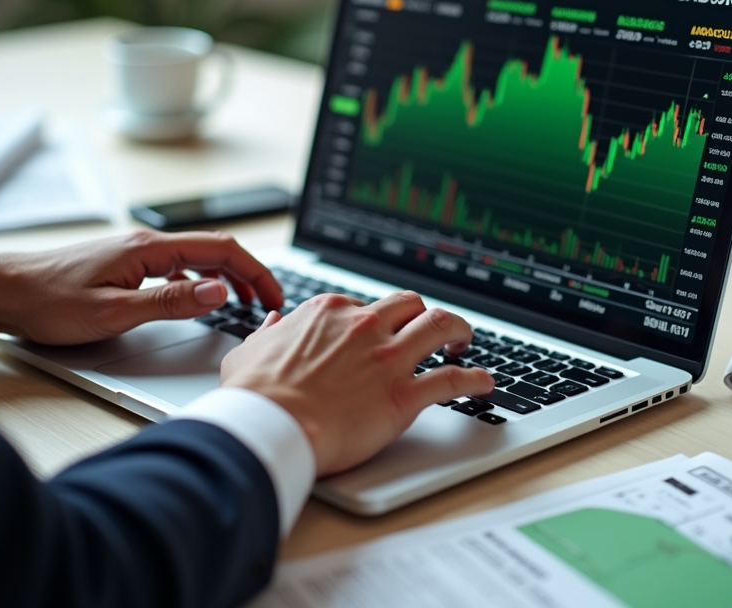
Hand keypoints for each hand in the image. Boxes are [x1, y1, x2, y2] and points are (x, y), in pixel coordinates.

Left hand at [0, 230, 282, 344]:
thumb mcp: (114, 311)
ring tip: (244, 302)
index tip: (273, 295)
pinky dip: (202, 278)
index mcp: (149, 249)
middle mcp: (146, 244)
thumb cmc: (48, 301)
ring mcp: (137, 253)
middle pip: (215, 250)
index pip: (221, 249)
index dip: (255, 272)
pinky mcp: (127, 264)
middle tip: (267, 303)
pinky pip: (178, 265)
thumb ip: (170, 301)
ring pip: (198, 257)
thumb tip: (218, 291)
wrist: (3, 291)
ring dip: (227, 276)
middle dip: (249, 274)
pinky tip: (202, 295)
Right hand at [220, 291, 494, 476]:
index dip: (376, 322)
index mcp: (329, 313)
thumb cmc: (255, 396)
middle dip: (422, 314)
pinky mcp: (403, 395)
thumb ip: (267, 335)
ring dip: (459, 331)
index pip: (366, 306)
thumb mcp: (248, 352)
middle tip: (429, 330)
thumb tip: (274, 324)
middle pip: (410, 305)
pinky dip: (474, 380)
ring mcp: (387, 359)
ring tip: (465, 341)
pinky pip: (452, 380)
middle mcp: (364, 327)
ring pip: (441, 326)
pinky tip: (483, 384)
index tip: (380, 336)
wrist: (269, 427)